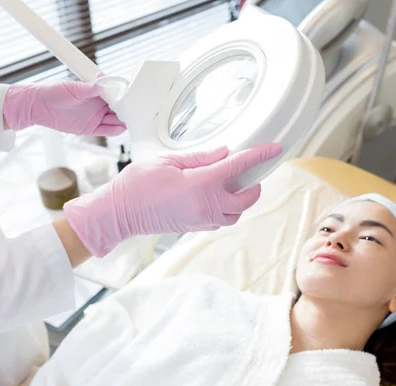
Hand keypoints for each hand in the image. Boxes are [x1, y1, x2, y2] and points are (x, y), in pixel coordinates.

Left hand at [3, 80, 125, 135]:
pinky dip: (114, 130)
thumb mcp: (71, 88)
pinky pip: (105, 130)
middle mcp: (98, 104)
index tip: (133, 98)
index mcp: (96, 92)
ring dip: (123, 121)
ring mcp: (95, 116)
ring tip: (132, 123)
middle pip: (118, 108)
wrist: (38, 106)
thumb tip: (101, 83)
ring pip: (114, 120)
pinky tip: (121, 129)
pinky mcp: (90, 128)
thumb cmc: (53, 91)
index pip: (115, 94)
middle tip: (137, 113)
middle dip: (127, 111)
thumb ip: (87, 88)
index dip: (125, 96)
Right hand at [63, 143, 282, 256]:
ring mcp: (202, 219)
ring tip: (231, 183)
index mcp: (202, 184)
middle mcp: (207, 205)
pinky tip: (216, 195)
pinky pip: (222, 219)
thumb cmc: (138, 184)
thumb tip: (224, 153)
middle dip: (254, 183)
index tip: (274, 149)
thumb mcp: (168, 161)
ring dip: (241, 198)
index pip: (240, 167)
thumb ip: (200, 157)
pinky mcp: (195, 226)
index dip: (260, 156)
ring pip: (237, 213)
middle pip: (248, 198)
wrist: (120, 213)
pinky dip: (227, 208)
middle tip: (249, 169)